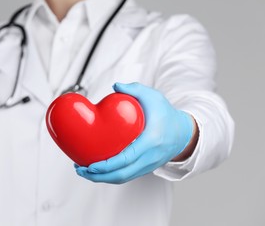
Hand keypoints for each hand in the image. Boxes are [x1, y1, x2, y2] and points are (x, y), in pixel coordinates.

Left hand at [75, 82, 194, 183]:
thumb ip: (135, 89)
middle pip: (122, 175)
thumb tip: (115, 86)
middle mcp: (150, 157)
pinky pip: (126, 176)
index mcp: (151, 141)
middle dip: (99, 177)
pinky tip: (97, 170)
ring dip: (102, 178)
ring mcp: (148, 166)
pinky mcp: (145, 168)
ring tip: (84, 171)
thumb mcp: (153, 97)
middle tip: (80, 169)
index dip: (108, 165)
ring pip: (123, 178)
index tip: (91, 165)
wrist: (183, 133)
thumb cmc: (166, 114)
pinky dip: (110, 176)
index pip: (127, 158)